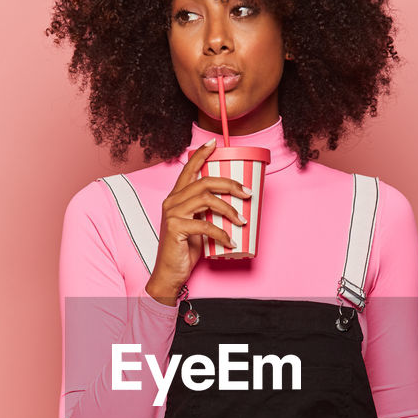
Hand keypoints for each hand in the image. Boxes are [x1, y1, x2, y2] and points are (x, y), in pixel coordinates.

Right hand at [144, 138, 252, 304]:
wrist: (170, 273)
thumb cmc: (185, 250)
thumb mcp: (197, 226)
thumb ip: (207, 212)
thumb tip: (232, 204)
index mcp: (176, 197)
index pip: (188, 170)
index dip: (201, 155)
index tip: (214, 144)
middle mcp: (172, 201)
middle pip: (204, 182)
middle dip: (230, 184)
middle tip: (247, 193)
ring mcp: (172, 213)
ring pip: (206, 199)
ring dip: (229, 209)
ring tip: (242, 220)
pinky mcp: (176, 228)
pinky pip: (205, 225)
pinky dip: (222, 233)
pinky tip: (231, 241)